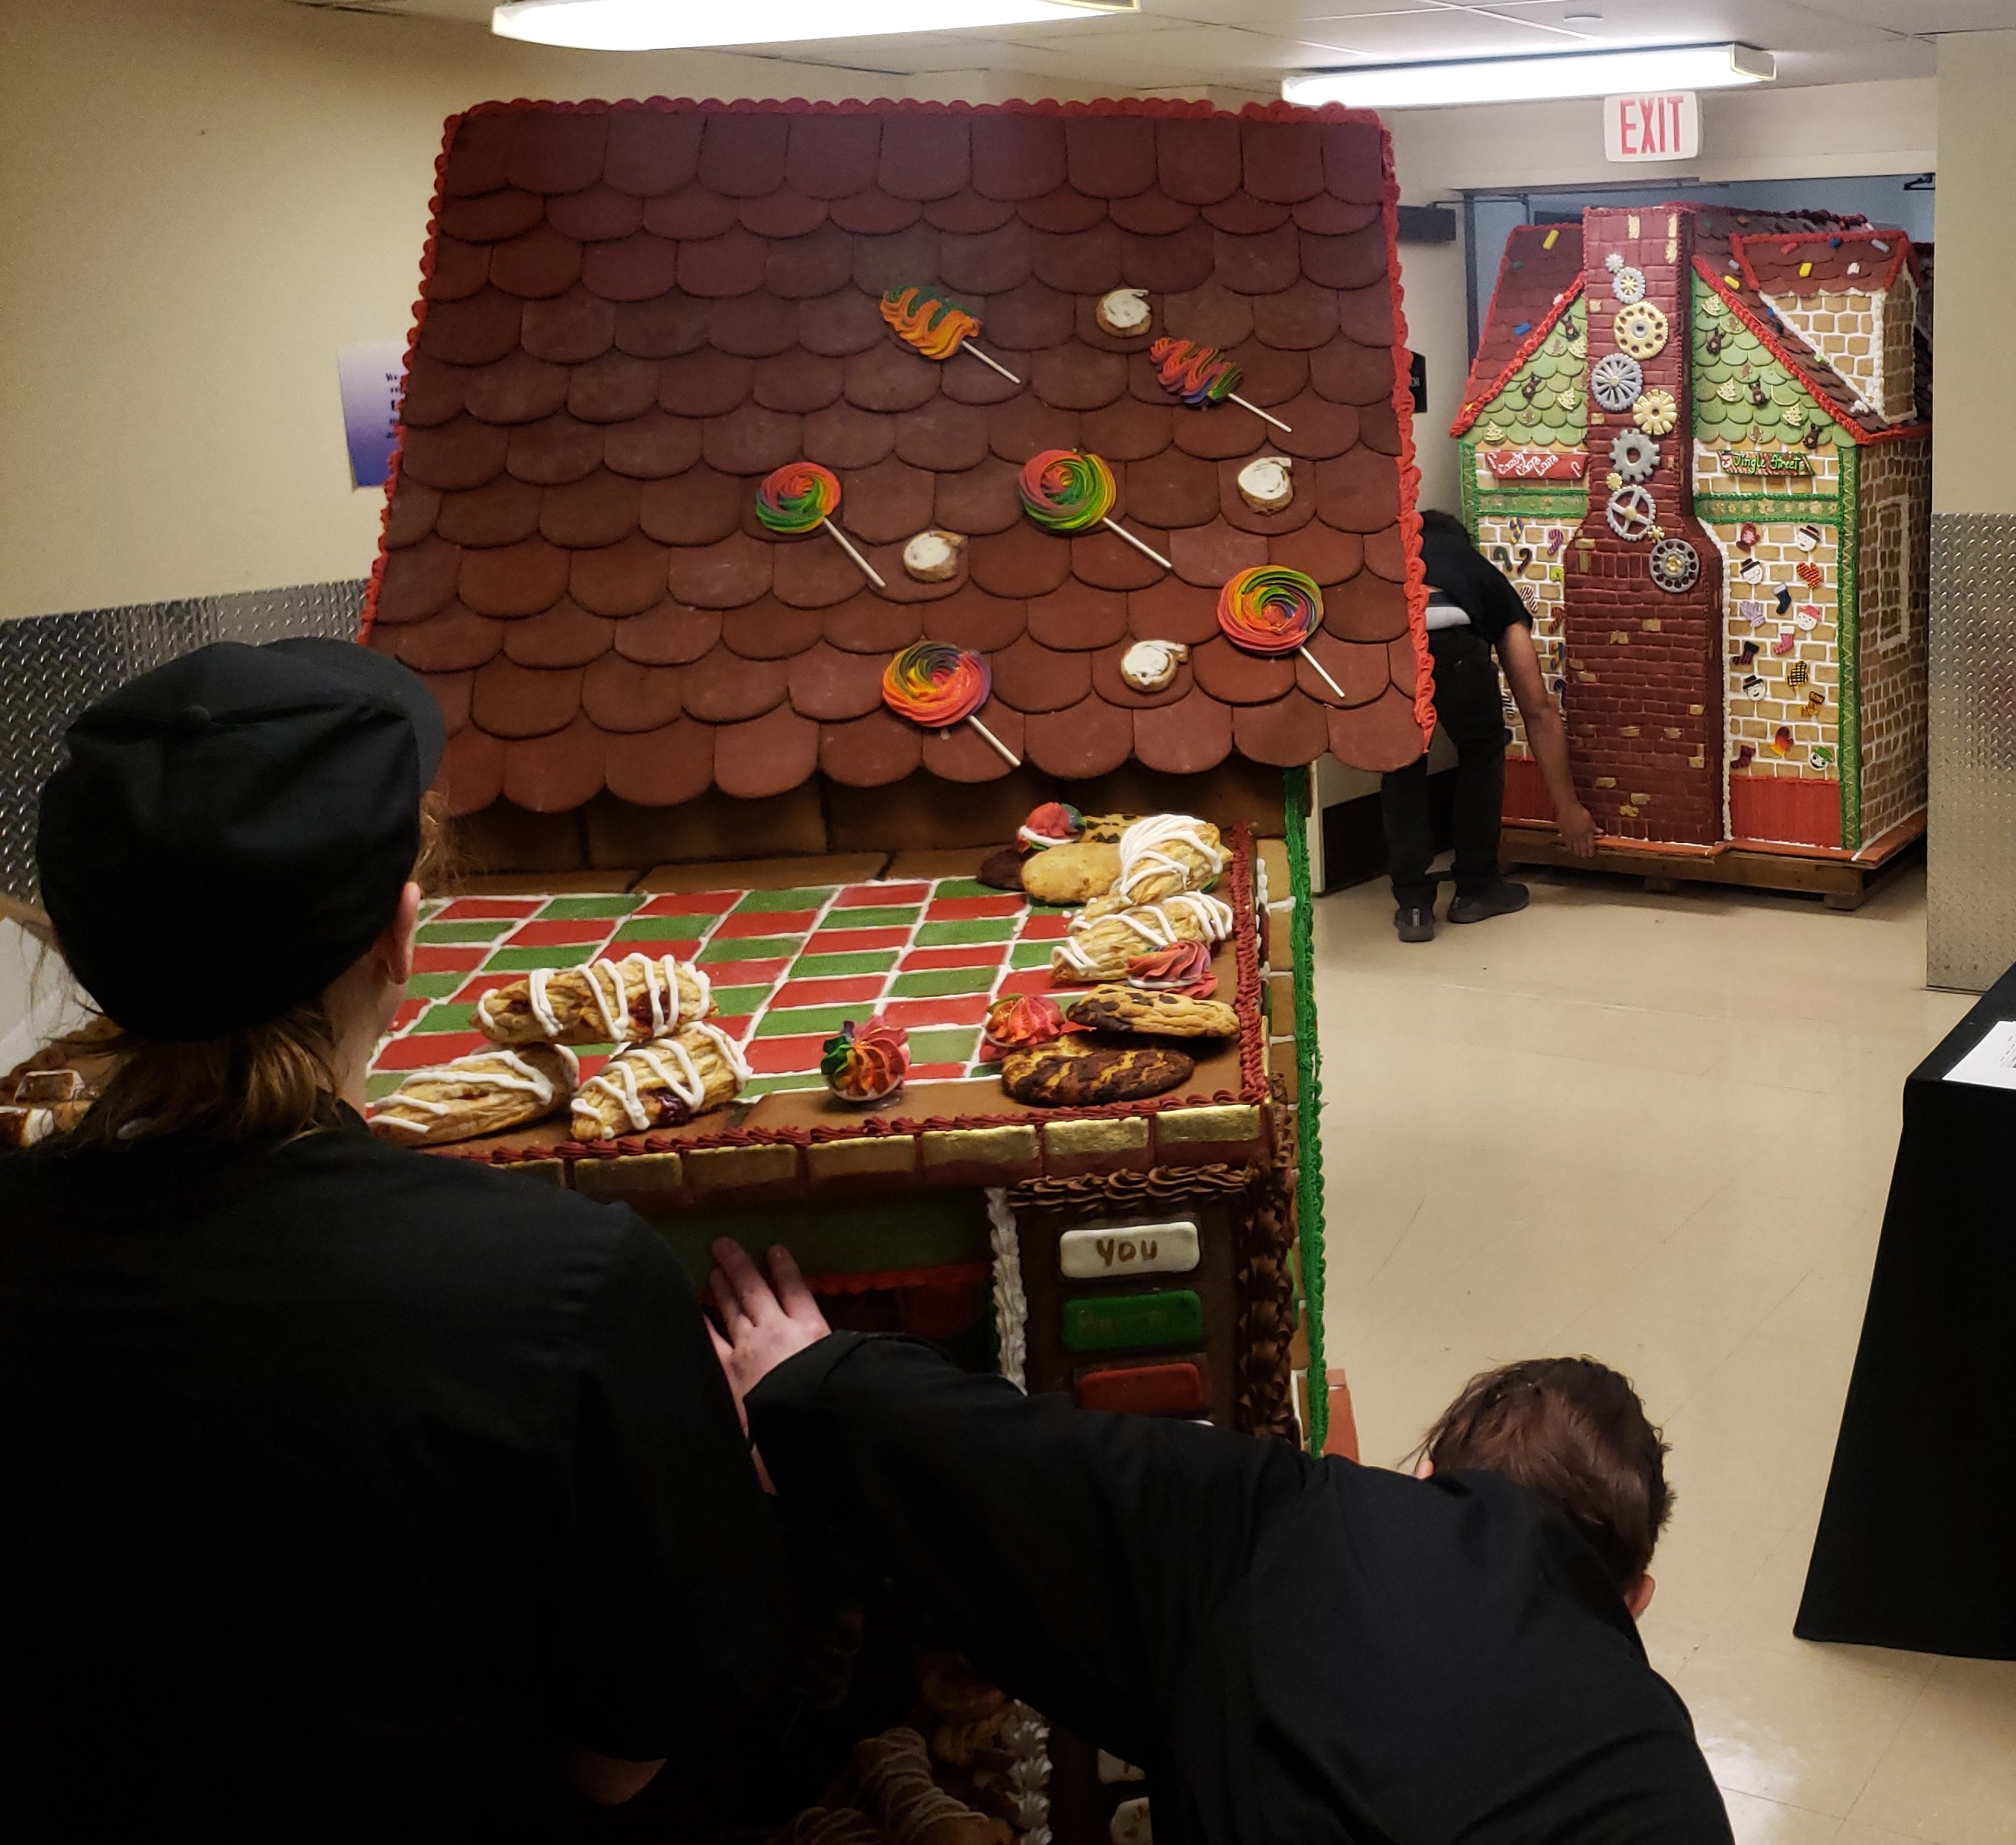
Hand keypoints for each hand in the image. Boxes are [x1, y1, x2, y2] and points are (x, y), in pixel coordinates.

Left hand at [707, 1238, 831, 1427]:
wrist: (800, 1423)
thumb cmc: (829, 1397)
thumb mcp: (844, 1364)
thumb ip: (836, 1352)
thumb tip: (840, 1347)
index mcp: (811, 1331)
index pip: (795, 1290)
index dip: (784, 1268)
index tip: (774, 1249)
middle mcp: (776, 1331)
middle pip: (755, 1290)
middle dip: (739, 1266)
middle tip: (723, 1245)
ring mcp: (747, 1349)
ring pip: (731, 1310)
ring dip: (721, 1288)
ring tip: (712, 1271)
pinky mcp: (727, 1370)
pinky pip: (711, 1341)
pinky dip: (703, 1325)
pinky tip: (695, 1312)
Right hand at [1559, 802, 1598, 857]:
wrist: (1567, 808)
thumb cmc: (1579, 811)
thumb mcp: (1590, 819)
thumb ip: (1594, 827)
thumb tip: (1601, 832)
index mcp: (1587, 832)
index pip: (1590, 845)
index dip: (1591, 851)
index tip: (1591, 854)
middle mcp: (1579, 836)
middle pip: (1582, 849)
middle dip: (1584, 853)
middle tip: (1585, 856)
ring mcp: (1571, 837)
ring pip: (1574, 848)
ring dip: (1577, 852)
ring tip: (1579, 854)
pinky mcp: (1564, 835)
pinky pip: (1567, 844)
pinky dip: (1570, 848)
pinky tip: (1571, 849)